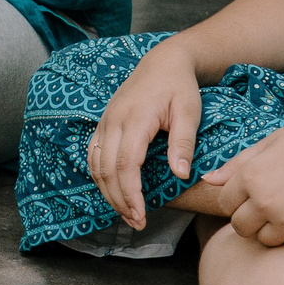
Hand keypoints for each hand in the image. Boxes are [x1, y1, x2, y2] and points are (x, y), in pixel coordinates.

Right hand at [86, 41, 204, 229]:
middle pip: (107, 169)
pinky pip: (93, 154)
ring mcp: (105, 121)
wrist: (163, 62)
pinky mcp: (104, 123)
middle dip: (119, 200)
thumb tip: (180, 175)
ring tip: (126, 213)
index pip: (125, 164)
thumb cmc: (179, 87)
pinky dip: (99, 177)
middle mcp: (114, 121)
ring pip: (96, 165)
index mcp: (135, 119)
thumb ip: (183, 143)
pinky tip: (112, 191)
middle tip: (137, 222)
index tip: (141, 215)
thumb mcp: (189, 112)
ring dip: (107, 192)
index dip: (130, 193)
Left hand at [198, 119, 283, 247]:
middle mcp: (264, 202)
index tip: (253, 196)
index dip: (237, 201)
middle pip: (240, 227)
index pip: (224, 203)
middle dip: (250, 219)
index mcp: (250, 176)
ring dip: (273, 229)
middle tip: (272, 205)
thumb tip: (207, 180)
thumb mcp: (270, 143)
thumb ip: (236, 164)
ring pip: (264, 240)